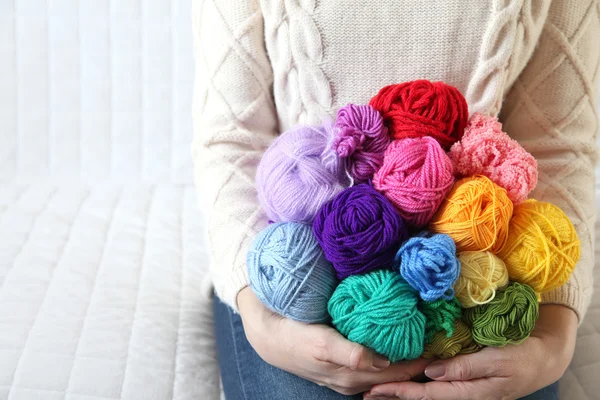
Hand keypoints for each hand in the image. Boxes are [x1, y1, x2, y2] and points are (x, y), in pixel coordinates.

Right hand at [237, 287, 429, 394]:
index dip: (419, 362)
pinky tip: (394, 341)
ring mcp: (347, 373)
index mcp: (352, 375)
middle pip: (394, 374)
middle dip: (417, 361)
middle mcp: (354, 379)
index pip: (397, 373)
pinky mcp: (341, 363)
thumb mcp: (320, 344)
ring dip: (404, 358)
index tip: (441, 346)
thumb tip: (382, 362)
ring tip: (423, 340)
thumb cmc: (294, 337)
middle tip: (440, 341)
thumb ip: (351, 353)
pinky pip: (372, 362)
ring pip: (385, 369)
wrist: (268, 335)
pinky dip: (388, 354)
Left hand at [364, 304, 576, 399]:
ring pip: (427, 391)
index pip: (428, 395)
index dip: (401, 392)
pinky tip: (405, 378)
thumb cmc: (522, 356)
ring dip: (403, 389)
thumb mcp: (497, 360)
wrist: (543, 358)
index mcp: (469, 392)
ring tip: (378, 388)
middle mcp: (463, 393)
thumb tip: (431, 373)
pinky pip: (436, 384)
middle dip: (394, 394)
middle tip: (366, 392)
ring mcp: (463, 388)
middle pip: (423, 396)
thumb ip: (465, 368)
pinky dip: (417, 381)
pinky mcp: (464, 379)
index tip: (377, 390)